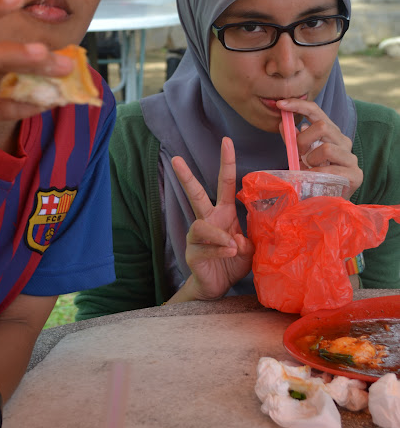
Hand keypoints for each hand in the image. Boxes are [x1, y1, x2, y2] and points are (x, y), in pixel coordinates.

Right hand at [171, 137, 253, 300]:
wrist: (217, 286)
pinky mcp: (193, 253)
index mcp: (224, 213)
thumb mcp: (251, 249)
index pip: (225, 183)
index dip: (226, 162)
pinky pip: (205, 248)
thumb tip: (240, 240)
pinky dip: (220, 250)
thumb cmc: (233, 261)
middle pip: (195, 194)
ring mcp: (197, 237)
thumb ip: (251, 240)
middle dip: (186, 177)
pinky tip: (229, 253)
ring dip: (219, 236)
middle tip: (177, 159)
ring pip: (201, 226)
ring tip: (233, 247)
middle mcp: (208, 220)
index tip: (226, 141)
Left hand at [277, 98, 361, 197]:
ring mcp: (351, 157)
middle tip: (298, 155)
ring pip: (327, 147)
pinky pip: (331, 169)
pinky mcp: (355, 174)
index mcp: (330, 133)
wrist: (324, 201)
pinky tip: (312, 178)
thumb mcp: (298, 155)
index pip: (317, 111)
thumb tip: (282, 123)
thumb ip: (292, 140)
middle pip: (322, 126)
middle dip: (303, 140)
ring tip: (309, 170)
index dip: (299, 105)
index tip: (280, 104)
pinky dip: (316, 174)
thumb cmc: (311, 176)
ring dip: (311, 160)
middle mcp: (343, 141)